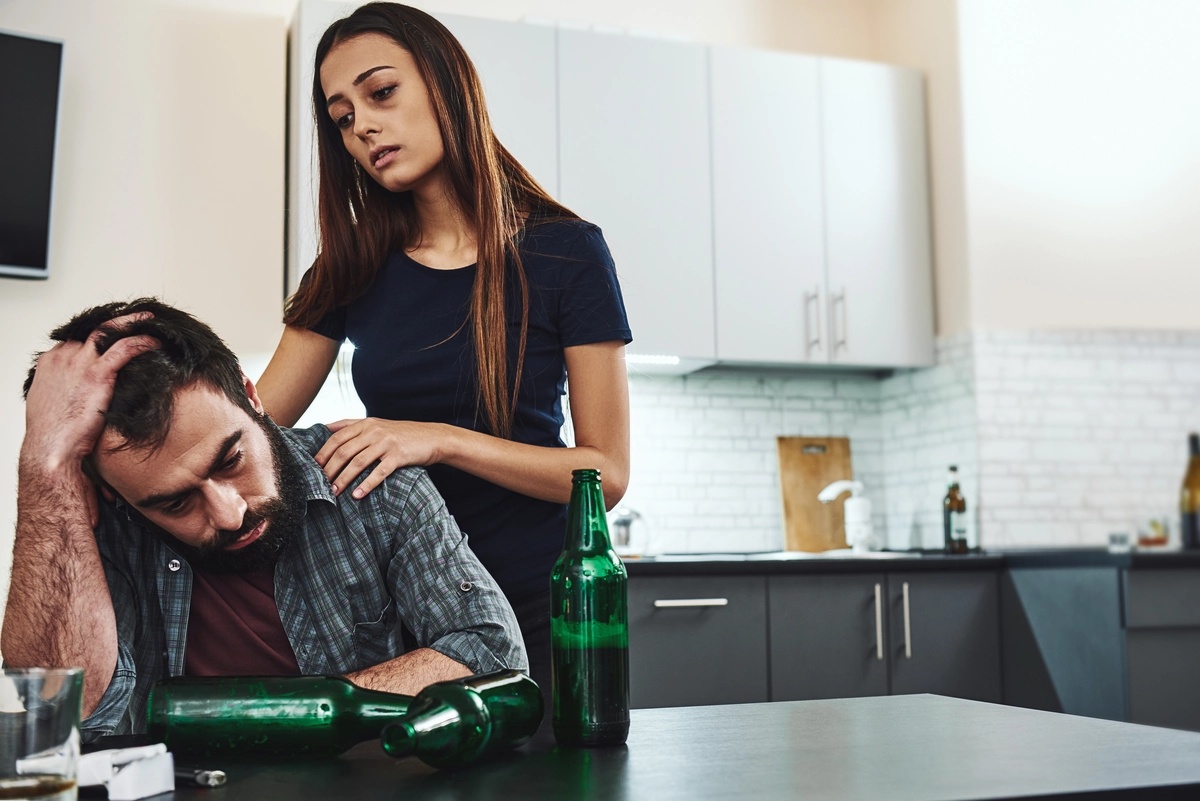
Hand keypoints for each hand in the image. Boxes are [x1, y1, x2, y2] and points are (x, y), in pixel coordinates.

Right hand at [22, 314, 158, 506]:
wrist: (51, 449)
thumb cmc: (54, 435)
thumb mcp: (54, 406)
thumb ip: (67, 392)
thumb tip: (82, 395)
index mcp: (50, 364)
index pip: (76, 339)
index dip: (98, 336)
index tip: (114, 335)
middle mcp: (62, 358)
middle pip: (92, 330)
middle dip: (115, 323)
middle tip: (135, 319)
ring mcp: (78, 364)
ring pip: (107, 330)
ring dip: (130, 322)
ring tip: (149, 320)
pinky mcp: (96, 374)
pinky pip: (124, 348)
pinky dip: (142, 342)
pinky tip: (155, 342)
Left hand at [316, 418, 444, 498]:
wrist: (432, 437)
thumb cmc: (402, 434)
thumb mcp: (377, 424)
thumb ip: (353, 425)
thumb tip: (326, 428)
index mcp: (366, 424)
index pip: (336, 438)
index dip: (322, 453)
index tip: (312, 468)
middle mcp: (374, 431)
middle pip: (343, 451)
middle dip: (329, 470)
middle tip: (320, 485)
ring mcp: (386, 443)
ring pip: (358, 463)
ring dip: (343, 480)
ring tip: (334, 493)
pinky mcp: (398, 456)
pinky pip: (378, 472)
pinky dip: (366, 485)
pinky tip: (357, 495)